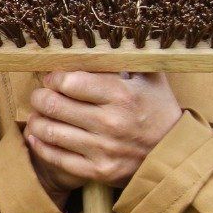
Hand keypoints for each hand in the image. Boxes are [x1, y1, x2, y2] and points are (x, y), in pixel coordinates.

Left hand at [24, 70, 182, 198]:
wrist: (176, 153)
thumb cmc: (158, 109)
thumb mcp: (150, 78)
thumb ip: (124, 58)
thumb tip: (96, 41)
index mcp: (122, 95)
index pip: (69, 82)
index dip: (54, 78)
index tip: (53, 79)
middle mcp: (111, 122)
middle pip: (52, 105)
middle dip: (39, 97)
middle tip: (40, 96)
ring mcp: (104, 149)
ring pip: (49, 131)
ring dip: (36, 121)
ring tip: (38, 115)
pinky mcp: (99, 171)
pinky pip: (56, 158)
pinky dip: (40, 145)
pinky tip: (38, 136)